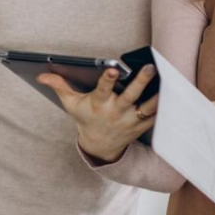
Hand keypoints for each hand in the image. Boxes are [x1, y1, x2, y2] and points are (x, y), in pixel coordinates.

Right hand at [36, 65, 158, 163]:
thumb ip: (59, 86)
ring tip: (167, 81)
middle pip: (129, 96)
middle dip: (139, 82)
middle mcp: (115, 112)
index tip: (113, 69)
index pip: (102, 90)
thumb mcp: (71, 104)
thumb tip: (41, 74)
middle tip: (148, 68)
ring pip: (146, 106)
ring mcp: (130, 120)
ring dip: (157, 95)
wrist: (100, 146)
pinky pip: (156, 115)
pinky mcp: (142, 125)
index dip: (108, 79)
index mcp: (98, 104)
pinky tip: (173, 93)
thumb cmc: (85, 119)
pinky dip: (165, 106)